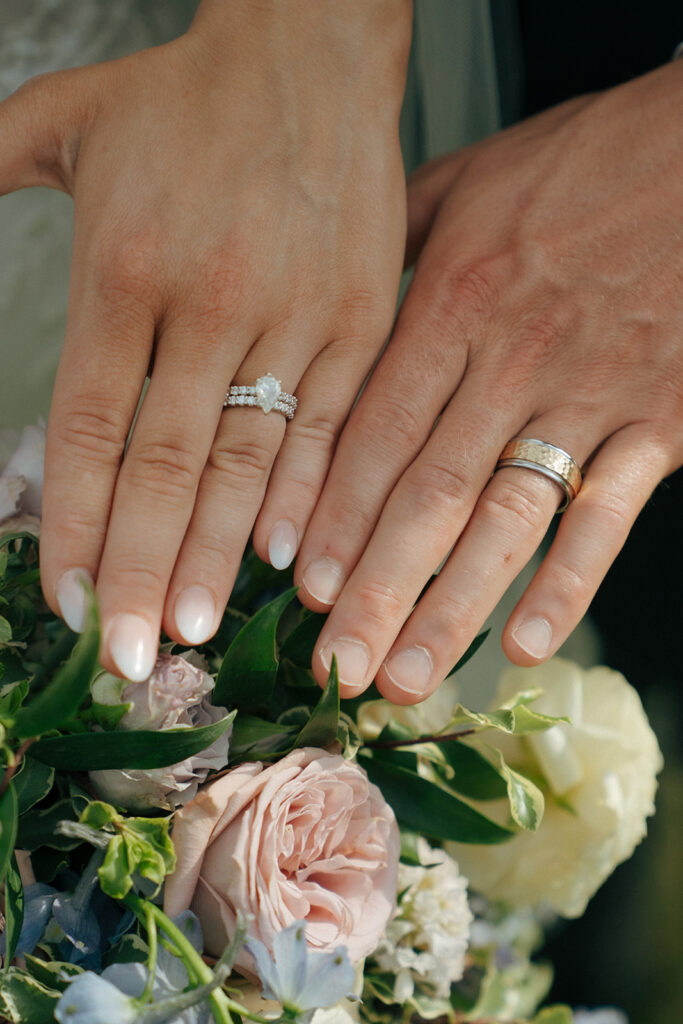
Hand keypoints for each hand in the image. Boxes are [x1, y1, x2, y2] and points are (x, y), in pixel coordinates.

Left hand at [0, 0, 411, 678]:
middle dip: (139, 569)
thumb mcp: (62, 124)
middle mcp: (210, 301)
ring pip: (249, 459)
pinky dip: (305, 496)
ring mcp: (296, 315)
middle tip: (125, 656)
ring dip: (215, 553)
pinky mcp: (361, 319)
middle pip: (164, 464)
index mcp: (125, 266)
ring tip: (189, 626)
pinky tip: (282, 559)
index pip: (88, 427)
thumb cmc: (186, 97)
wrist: (313, 50)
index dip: (73, 522)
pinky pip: (332, 425)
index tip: (66, 598)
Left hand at [284, 62, 682, 701]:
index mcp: (456, 303)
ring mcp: (589, 397)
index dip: (334, 514)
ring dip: (454, 607)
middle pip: (429, 494)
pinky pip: (607, 515)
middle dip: (377, 587)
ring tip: (409, 676)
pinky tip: (525, 645)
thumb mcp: (472, 179)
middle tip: (335, 664)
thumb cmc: (590, 162)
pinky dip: (570, 583)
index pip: (377, 431)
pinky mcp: (659, 421)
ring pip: (508, 520)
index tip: (298, 585)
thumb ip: (397, 240)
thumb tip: (334, 288)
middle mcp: (512, 361)